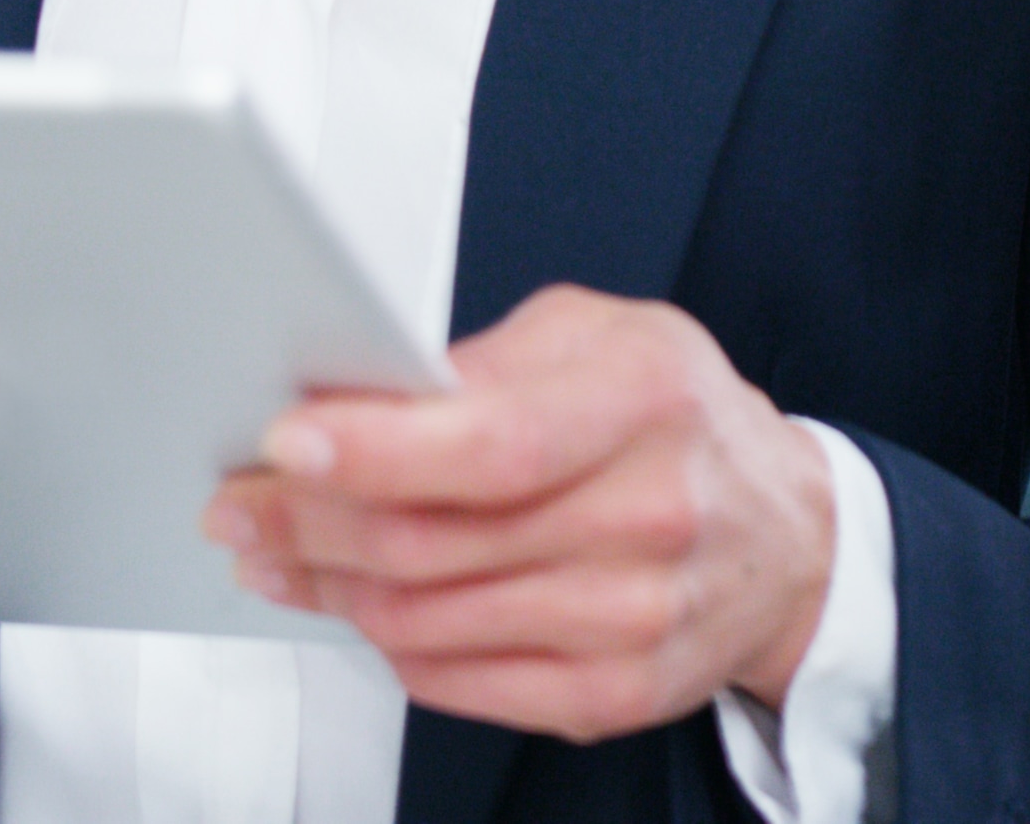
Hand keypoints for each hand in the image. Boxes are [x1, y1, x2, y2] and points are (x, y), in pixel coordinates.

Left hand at [203, 283, 833, 742]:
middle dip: (308, 524)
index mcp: (646, 399)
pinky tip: (356, 608)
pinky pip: (459, 683)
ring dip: (328, 589)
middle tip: (239, 504)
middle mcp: (651, 514)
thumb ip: (486, 361)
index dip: (376, 450)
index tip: (284, 442)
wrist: (790, 538)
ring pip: (429, 621)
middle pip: (438, 541)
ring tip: (276, 556)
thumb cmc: (679, 420)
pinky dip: (388, 646)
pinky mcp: (618, 693)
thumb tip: (358, 395)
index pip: (494, 441)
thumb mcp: (601, 337)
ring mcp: (636, 617)